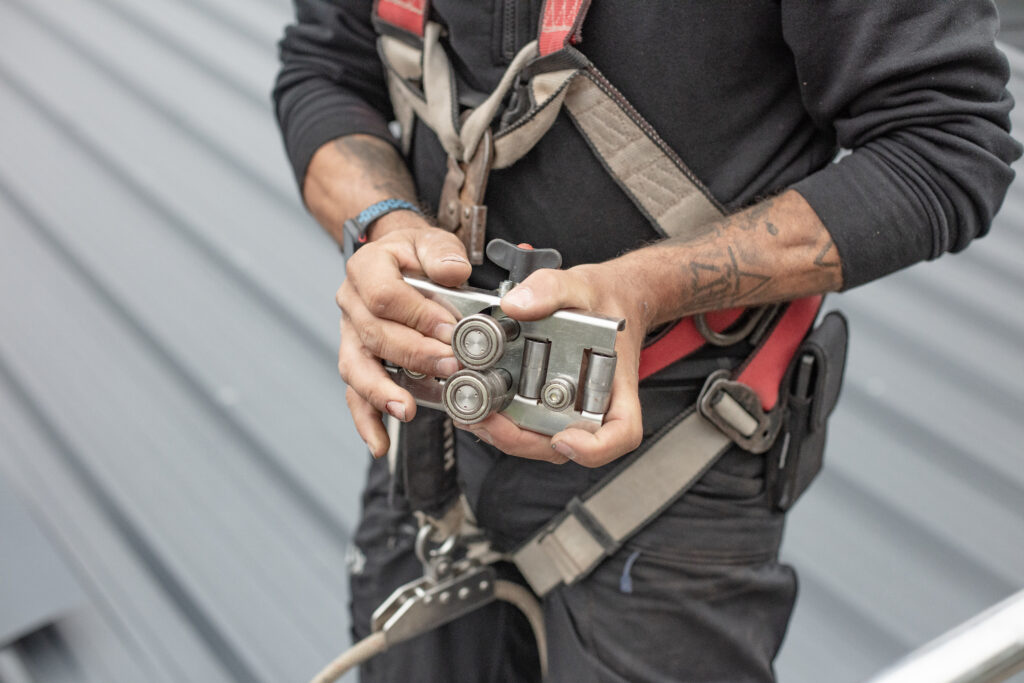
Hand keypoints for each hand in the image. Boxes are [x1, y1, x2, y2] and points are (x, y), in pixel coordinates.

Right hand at [337, 217, 471, 456]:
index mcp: (366, 269)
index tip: (448, 329)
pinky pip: (355, 394)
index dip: (417, 314)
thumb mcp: (431, 240)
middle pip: (373, 335)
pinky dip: (366, 420)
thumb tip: (453, 272)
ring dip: (382, 392)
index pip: (383, 296)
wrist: (396, 259)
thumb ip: (441, 252)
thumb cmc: (414, 254)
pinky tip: (380, 443)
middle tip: (449, 366)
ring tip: (406, 409)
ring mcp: (350, 335)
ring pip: (357, 368)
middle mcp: (351, 303)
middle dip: (414, 355)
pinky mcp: (358, 360)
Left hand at [458, 263, 649, 466]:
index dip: (593, 449)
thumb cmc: (603, 300)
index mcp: (616, 385)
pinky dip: (498, 419)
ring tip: (471, 412)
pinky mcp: (542, 404)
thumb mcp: (580, 285)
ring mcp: (566, 409)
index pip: (620, 434)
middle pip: (565, 447)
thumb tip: (516, 306)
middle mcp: (592, 406)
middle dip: (521, 439)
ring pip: (537, 439)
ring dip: (502, 433)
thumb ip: (551, 290)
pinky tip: (474, 402)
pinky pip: (523, 423)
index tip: (563, 439)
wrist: (600, 299)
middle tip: (488, 419)